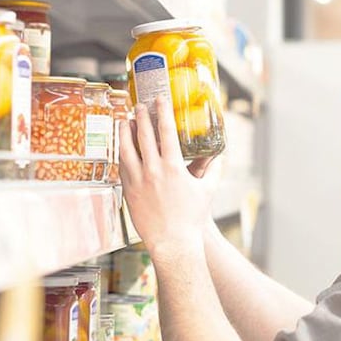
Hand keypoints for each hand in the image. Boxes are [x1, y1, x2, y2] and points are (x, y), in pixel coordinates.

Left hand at [119, 96, 221, 249]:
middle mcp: (153, 171)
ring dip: (125, 131)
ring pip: (126, 149)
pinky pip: (122, 166)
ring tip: (126, 120)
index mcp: (173, 167)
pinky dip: (122, 153)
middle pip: (144, 135)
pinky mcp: (128, 191)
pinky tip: (122, 147)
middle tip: (140, 104)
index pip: (166, 131)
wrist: (172, 241)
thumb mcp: (207, 191)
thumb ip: (213, 170)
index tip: (160, 99)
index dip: (162, 112)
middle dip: (142, 116)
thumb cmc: (191, 217)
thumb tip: (219, 157)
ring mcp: (138, 180)